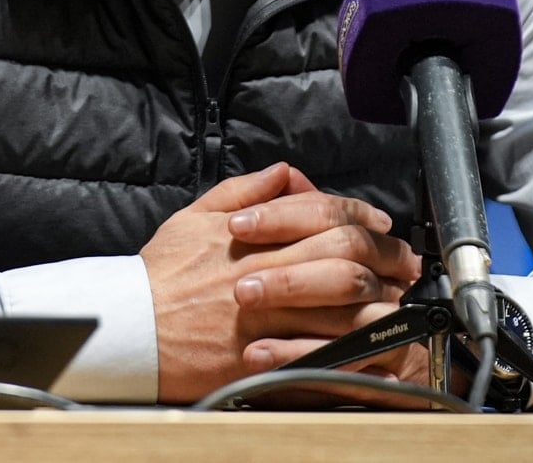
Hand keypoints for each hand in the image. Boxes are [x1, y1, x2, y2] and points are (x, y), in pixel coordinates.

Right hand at [139, 162, 419, 403]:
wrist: (127, 330)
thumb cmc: (160, 276)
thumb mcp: (195, 216)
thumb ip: (244, 190)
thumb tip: (285, 174)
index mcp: (252, 234)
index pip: (322, 214)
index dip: (359, 216)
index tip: (379, 225)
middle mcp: (264, 272)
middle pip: (344, 258)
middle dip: (384, 259)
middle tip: (405, 265)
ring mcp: (266, 318)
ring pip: (341, 307)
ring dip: (378, 304)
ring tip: (398, 303)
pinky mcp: (262, 358)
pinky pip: (321, 353)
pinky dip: (351, 350)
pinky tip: (371, 346)